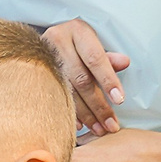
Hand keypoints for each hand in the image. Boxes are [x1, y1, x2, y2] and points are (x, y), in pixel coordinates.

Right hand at [41, 18, 129, 135]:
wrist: (40, 41)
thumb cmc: (75, 42)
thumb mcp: (92, 42)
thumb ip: (107, 56)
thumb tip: (124, 63)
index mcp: (77, 31)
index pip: (95, 59)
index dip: (108, 80)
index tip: (119, 100)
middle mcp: (58, 43)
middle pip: (81, 80)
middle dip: (98, 105)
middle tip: (110, 125)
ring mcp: (44, 60)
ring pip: (68, 92)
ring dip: (86, 114)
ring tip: (99, 129)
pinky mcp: (35, 75)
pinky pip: (53, 98)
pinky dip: (68, 113)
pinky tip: (79, 126)